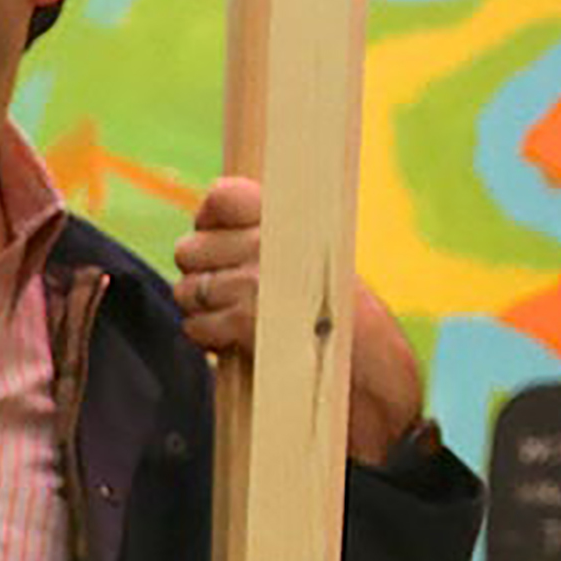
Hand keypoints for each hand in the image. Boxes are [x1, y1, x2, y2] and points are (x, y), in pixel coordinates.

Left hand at [172, 176, 426, 461]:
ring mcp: (254, 282)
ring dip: (202, 310)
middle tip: (226, 293)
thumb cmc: (342, 314)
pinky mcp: (243, 320)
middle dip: (199, 275)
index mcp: (289, 219)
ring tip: (234, 319)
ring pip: (188, 290)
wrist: (372, 365)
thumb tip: (202, 237)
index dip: (207, 220)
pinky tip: (236, 342)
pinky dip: (208, 338)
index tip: (213, 238)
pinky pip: (196, 326)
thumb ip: (266, 237)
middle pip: (189, 250)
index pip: (221, 196)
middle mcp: (268, 243)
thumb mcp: (315, 257)